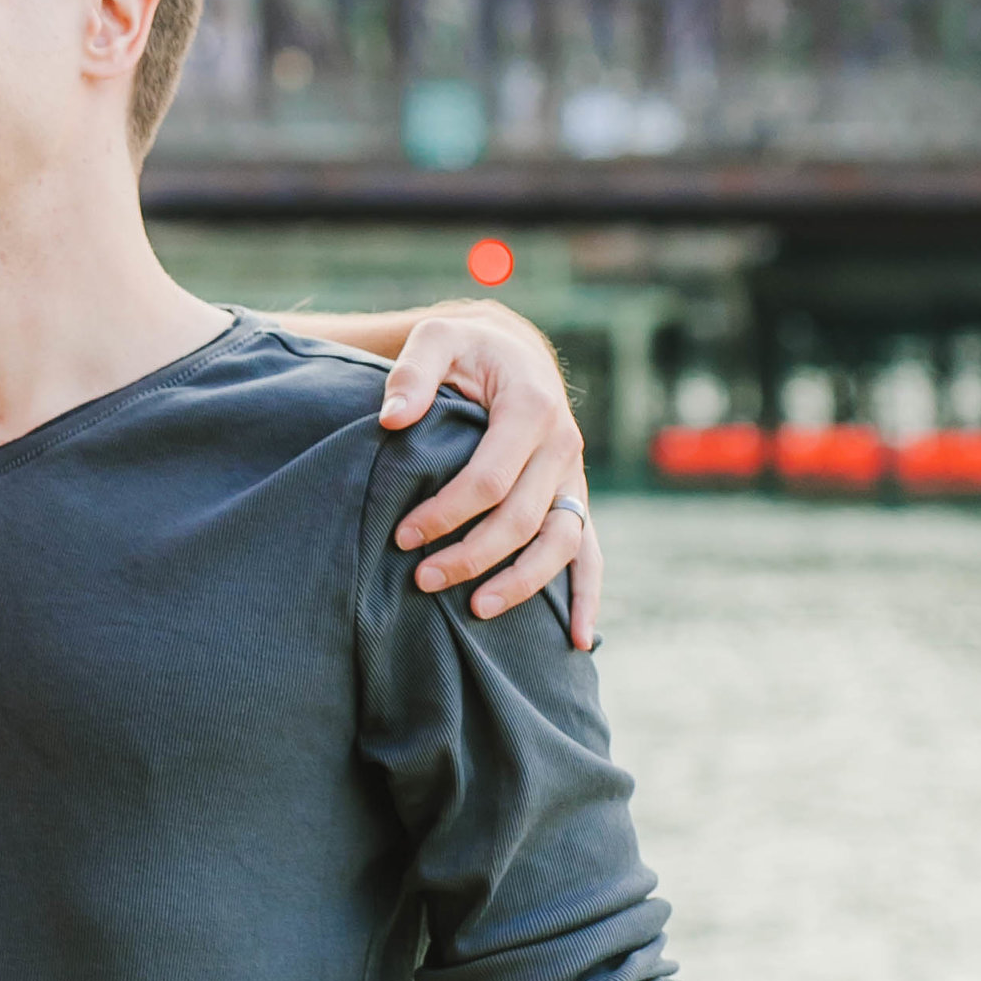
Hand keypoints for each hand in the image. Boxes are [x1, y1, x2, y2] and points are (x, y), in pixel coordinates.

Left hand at [378, 306, 598, 644]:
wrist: (513, 352)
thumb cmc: (467, 350)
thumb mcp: (437, 339)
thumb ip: (413, 372)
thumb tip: (390, 419)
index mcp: (532, 407)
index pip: (490, 478)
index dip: (446, 513)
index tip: (402, 537)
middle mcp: (563, 446)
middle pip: (521, 518)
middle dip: (471, 555)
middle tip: (421, 579)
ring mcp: (573, 479)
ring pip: (560, 544)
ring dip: (522, 583)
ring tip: (477, 610)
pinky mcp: (574, 501)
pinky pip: (589, 554)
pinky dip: (588, 598)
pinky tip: (578, 640)